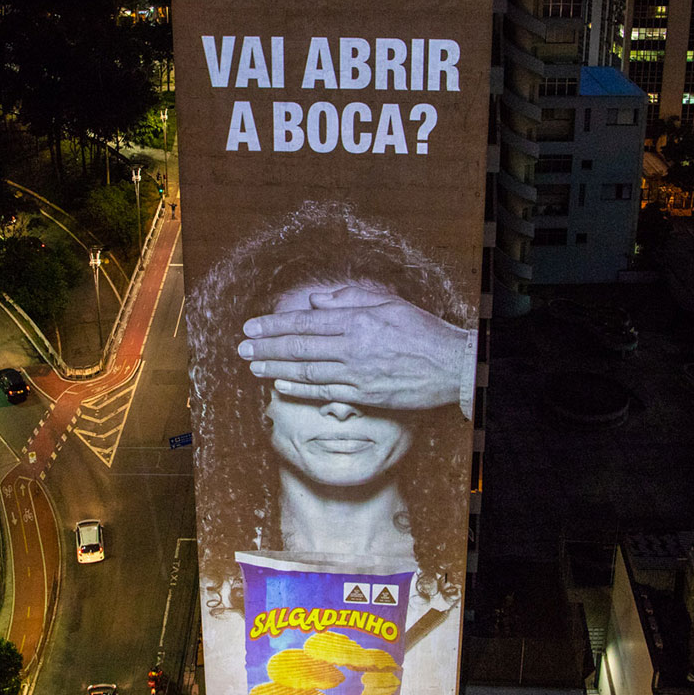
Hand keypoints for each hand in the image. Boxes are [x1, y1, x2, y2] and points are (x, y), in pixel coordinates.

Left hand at [237, 286, 471, 413]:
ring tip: (252, 366)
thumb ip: (349, 299)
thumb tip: (315, 300)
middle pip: (299, 346)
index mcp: (357, 319)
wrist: (452, 366)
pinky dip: (299, 388)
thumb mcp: (388, 303)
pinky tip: (280, 384)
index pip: (305, 321)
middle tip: (241, 347)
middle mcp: (352, 346)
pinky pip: (324, 392)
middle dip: (266, 347)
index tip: (251, 327)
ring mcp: (356, 374)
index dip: (274, 325)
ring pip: (306, 371)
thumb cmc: (422, 330)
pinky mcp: (363, 395)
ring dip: (275, 368)